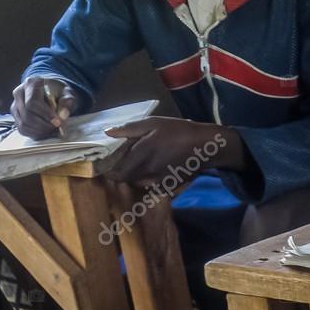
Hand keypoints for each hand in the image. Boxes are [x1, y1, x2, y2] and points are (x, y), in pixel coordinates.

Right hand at [11, 76, 77, 138]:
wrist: (50, 93)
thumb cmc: (58, 92)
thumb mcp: (67, 93)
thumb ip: (67, 101)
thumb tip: (63, 115)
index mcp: (31, 83)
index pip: (33, 102)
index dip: (45, 114)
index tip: (58, 122)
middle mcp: (19, 92)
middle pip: (27, 115)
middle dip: (43, 125)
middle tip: (57, 128)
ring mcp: (15, 105)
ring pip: (23, 124)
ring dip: (40, 131)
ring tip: (53, 131)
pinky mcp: (15, 117)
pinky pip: (22, 130)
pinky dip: (35, 134)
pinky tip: (46, 132)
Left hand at [104, 117, 236, 186]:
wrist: (204, 146)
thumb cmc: (177, 130)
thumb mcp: (153, 123)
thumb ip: (129, 129)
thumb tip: (107, 132)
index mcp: (141, 154)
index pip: (116, 172)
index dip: (108, 170)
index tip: (105, 164)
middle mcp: (147, 171)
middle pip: (125, 178)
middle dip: (120, 172)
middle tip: (120, 161)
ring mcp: (157, 181)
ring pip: (137, 182)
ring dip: (133, 175)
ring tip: (139, 163)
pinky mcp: (167, 186)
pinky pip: (151, 186)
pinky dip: (147, 179)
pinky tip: (154, 168)